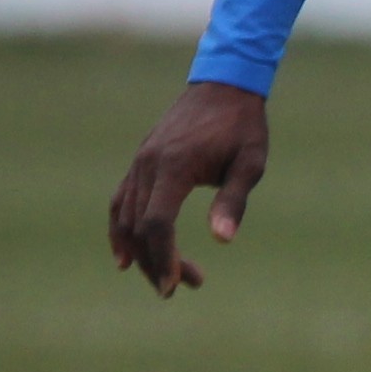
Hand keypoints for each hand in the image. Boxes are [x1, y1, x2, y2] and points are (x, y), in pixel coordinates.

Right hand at [105, 79, 270, 295]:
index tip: (175, 285)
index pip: (157, 223)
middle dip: (156, 262)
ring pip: (126, 218)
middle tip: (185, 286)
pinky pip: (120, 201)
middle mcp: (147, 165)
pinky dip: (120, 229)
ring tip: (167, 278)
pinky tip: (127, 256)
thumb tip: (223, 239)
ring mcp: (139, 162)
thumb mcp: (250, 163)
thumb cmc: (242, 127)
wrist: (223, 85)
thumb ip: (234, 200)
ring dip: (142, 252)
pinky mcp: (140, 161)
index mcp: (173, 167)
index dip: (163, 257)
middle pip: (138, 227)